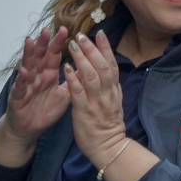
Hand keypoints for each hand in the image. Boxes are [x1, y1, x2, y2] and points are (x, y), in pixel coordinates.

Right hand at [3, 28, 72, 146]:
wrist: (29, 128)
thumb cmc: (45, 109)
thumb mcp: (64, 94)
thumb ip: (73, 81)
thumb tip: (87, 67)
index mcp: (49, 75)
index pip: (54, 56)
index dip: (59, 43)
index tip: (66, 29)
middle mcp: (37, 77)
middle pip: (40, 57)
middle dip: (44, 43)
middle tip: (48, 29)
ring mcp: (26, 85)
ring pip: (28, 67)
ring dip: (29, 55)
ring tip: (31, 41)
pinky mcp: (18, 97)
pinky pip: (21, 87)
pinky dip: (22, 79)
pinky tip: (24, 71)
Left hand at [65, 31, 128, 166]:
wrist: (108, 147)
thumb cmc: (107, 126)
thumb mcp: (113, 103)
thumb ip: (109, 88)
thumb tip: (108, 71)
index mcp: (114, 91)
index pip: (112, 65)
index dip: (106, 49)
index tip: (100, 33)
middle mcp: (108, 93)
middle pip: (103, 67)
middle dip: (92, 49)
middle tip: (81, 35)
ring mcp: (97, 102)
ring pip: (92, 76)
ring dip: (82, 59)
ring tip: (72, 45)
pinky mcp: (85, 111)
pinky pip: (79, 92)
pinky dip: (73, 79)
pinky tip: (67, 68)